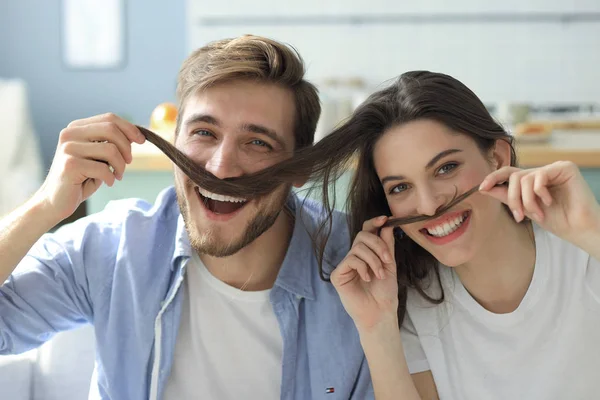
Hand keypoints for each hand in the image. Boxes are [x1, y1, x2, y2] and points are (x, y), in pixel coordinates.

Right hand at [34, 113, 144, 222]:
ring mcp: (68, 148)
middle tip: (128, 162)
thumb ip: (111, 143)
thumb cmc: (81, 178)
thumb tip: (136, 134)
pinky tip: (108, 182)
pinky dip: (111, 177)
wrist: (56, 200)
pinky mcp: (70, 165)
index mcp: (76, 128)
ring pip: (110, 149)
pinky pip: (103, 168)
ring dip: (120, 165)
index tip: (142, 140)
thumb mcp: (98, 156)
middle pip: (111, 129)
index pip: (109, 118)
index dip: (130, 128)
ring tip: (117, 175)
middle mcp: (70, 134)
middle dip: (126, 147)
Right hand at [331, 216, 397, 331]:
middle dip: (378, 244)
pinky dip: (363, 267)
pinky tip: (367, 278)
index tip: (385, 219)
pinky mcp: (338, 274)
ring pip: (358, 247)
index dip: (374, 223)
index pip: (367, 232)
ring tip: (379, 274)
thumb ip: (387, 245)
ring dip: (373, 260)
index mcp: (367, 253)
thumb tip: (387, 224)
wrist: (380, 312)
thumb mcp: (389, 264)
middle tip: (388, 259)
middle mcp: (355, 256)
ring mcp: (345, 265)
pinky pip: (351, 259)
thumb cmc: (385, 291)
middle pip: (362, 235)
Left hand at [479, 161, 599, 241]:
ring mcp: (554, 168)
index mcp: (533, 180)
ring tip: (537, 214)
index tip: (481, 188)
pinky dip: (540, 193)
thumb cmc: (557, 220)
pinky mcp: (565, 167)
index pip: (508, 173)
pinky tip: (549, 202)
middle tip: (519, 215)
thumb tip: (484, 188)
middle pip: (514, 177)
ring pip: (524, 178)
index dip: (493, 177)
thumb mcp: (525, 209)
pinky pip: (540, 176)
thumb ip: (506, 196)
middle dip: (512, 198)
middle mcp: (542, 172)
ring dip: (527, 200)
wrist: (579, 229)